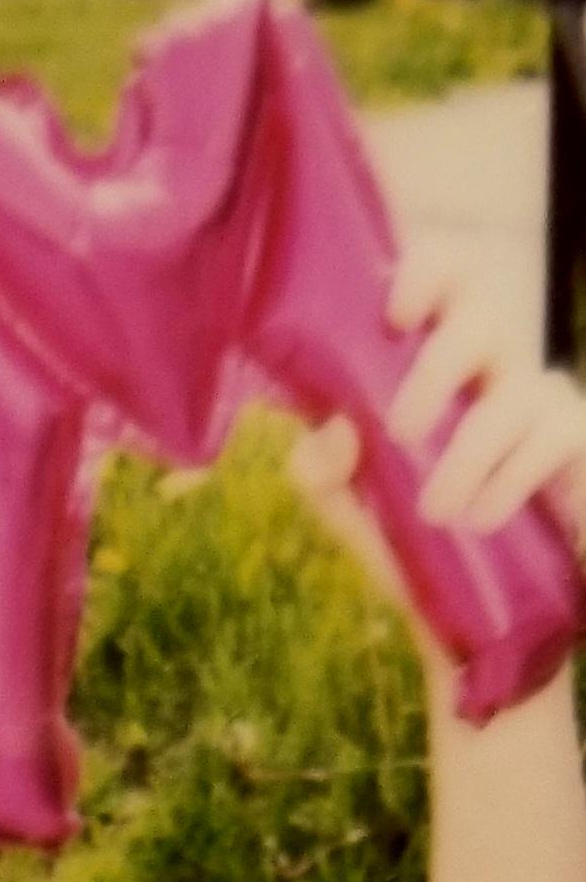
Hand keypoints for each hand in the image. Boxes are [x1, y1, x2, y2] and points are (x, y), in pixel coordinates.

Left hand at [289, 247, 585, 607]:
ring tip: (436, 511)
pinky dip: (509, 480)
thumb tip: (333, 431)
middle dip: (438, 365)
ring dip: (467, 454)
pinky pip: (549, 437)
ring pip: (512, 392)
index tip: (396, 315)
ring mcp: (537, 399)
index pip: (444, 275)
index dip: (426, 271)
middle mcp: (491, 365)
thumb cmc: (413, 539)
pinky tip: (481, 518)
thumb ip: (322, 473)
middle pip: (481, 314)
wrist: (477, 611)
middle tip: (400, 430)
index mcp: (436, 358)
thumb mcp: (352, 510)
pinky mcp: (574, 439)